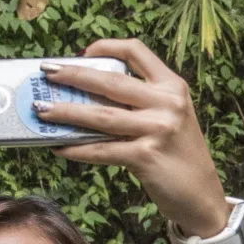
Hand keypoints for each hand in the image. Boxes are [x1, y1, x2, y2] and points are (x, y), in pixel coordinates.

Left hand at [34, 38, 228, 239]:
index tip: (82, 52)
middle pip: (111, 81)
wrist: (202, 196)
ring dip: (65, 112)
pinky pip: (102, 150)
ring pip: (100, 115)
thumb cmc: (180, 156)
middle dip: (73, 74)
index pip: (136, 51)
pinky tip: (59, 147)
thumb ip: (141, 102)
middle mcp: (168, 103)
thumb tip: (88, 95)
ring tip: (40, 110)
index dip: (106, 47)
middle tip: (47, 72)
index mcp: (173, 86)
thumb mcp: (171, 118)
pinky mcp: (146, 156)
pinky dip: (77, 148)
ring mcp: (158, 129)